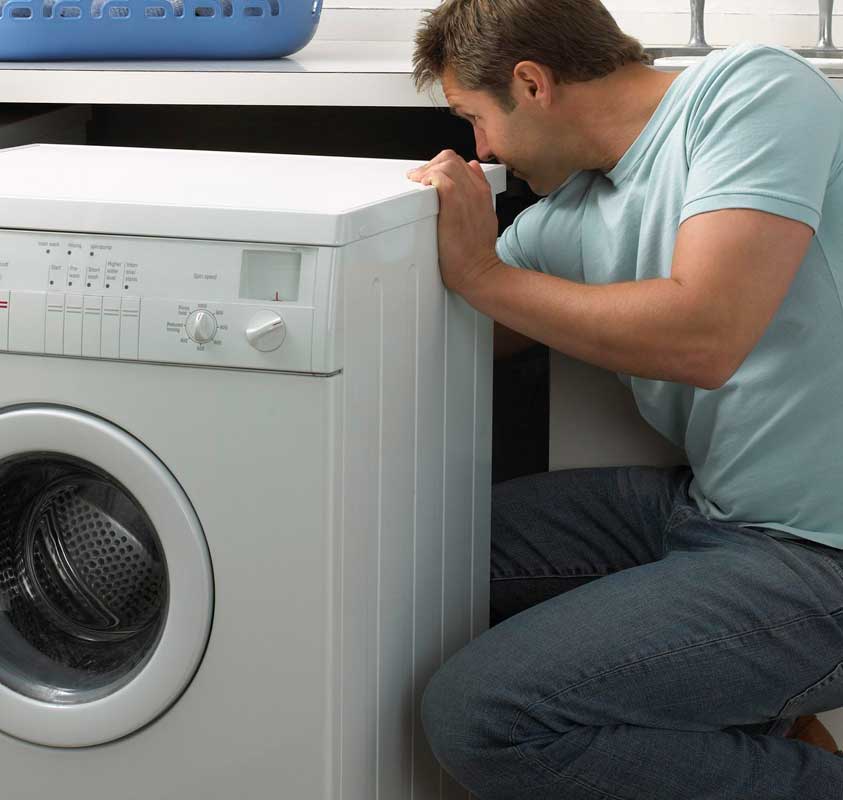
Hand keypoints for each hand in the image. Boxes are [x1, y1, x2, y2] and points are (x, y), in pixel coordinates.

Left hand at [407, 150, 500, 295]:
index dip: (442, 166)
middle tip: (418, 179)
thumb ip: (478, 195)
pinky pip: (441, 177)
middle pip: (452, 159)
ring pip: (446, 163)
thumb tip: (472, 172)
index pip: (462, 163)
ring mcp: (467, 196)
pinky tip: (421, 188)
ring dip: (427, 170)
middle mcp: (476, 190)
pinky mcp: (455, 205)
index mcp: (482, 193)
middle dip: (431, 165)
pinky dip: (428, 178)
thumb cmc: (477, 254)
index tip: (429, 177)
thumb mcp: (485, 218)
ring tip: (417, 183)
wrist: (479, 271)